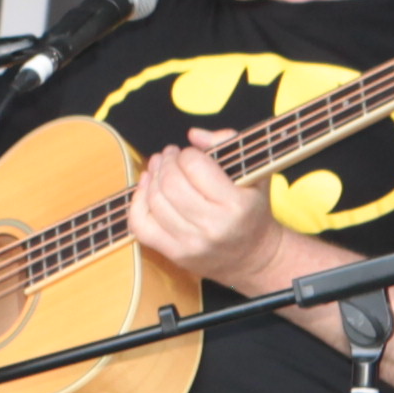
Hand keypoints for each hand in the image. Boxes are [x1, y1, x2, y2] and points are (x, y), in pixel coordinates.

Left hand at [127, 133, 288, 285]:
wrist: (255, 257)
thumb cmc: (252, 209)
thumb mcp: (255, 172)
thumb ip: (227, 143)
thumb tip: (192, 135)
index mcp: (236, 205)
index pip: (195, 166)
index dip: (186, 153)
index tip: (189, 153)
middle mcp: (213, 227)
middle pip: (171, 183)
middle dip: (166, 162)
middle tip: (169, 155)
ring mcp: (192, 244)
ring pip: (155, 202)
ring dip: (151, 178)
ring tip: (158, 167)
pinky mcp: (175, 255)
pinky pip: (141, 226)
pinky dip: (138, 203)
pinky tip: (147, 189)